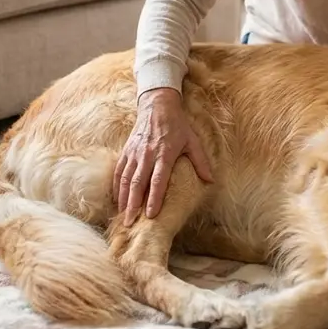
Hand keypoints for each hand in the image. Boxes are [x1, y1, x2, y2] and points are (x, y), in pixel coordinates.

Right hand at [115, 87, 214, 223]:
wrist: (157, 105)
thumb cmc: (177, 125)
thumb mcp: (193, 141)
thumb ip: (201, 162)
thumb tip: (211, 181)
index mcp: (164, 153)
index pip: (158, 180)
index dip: (154, 198)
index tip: (151, 214)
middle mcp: (147, 155)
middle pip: (138, 183)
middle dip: (133, 205)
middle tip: (130, 223)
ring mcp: (134, 153)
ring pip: (125, 179)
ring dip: (123, 199)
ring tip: (122, 216)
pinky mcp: (127, 151)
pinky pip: (119, 171)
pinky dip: (116, 187)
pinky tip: (117, 200)